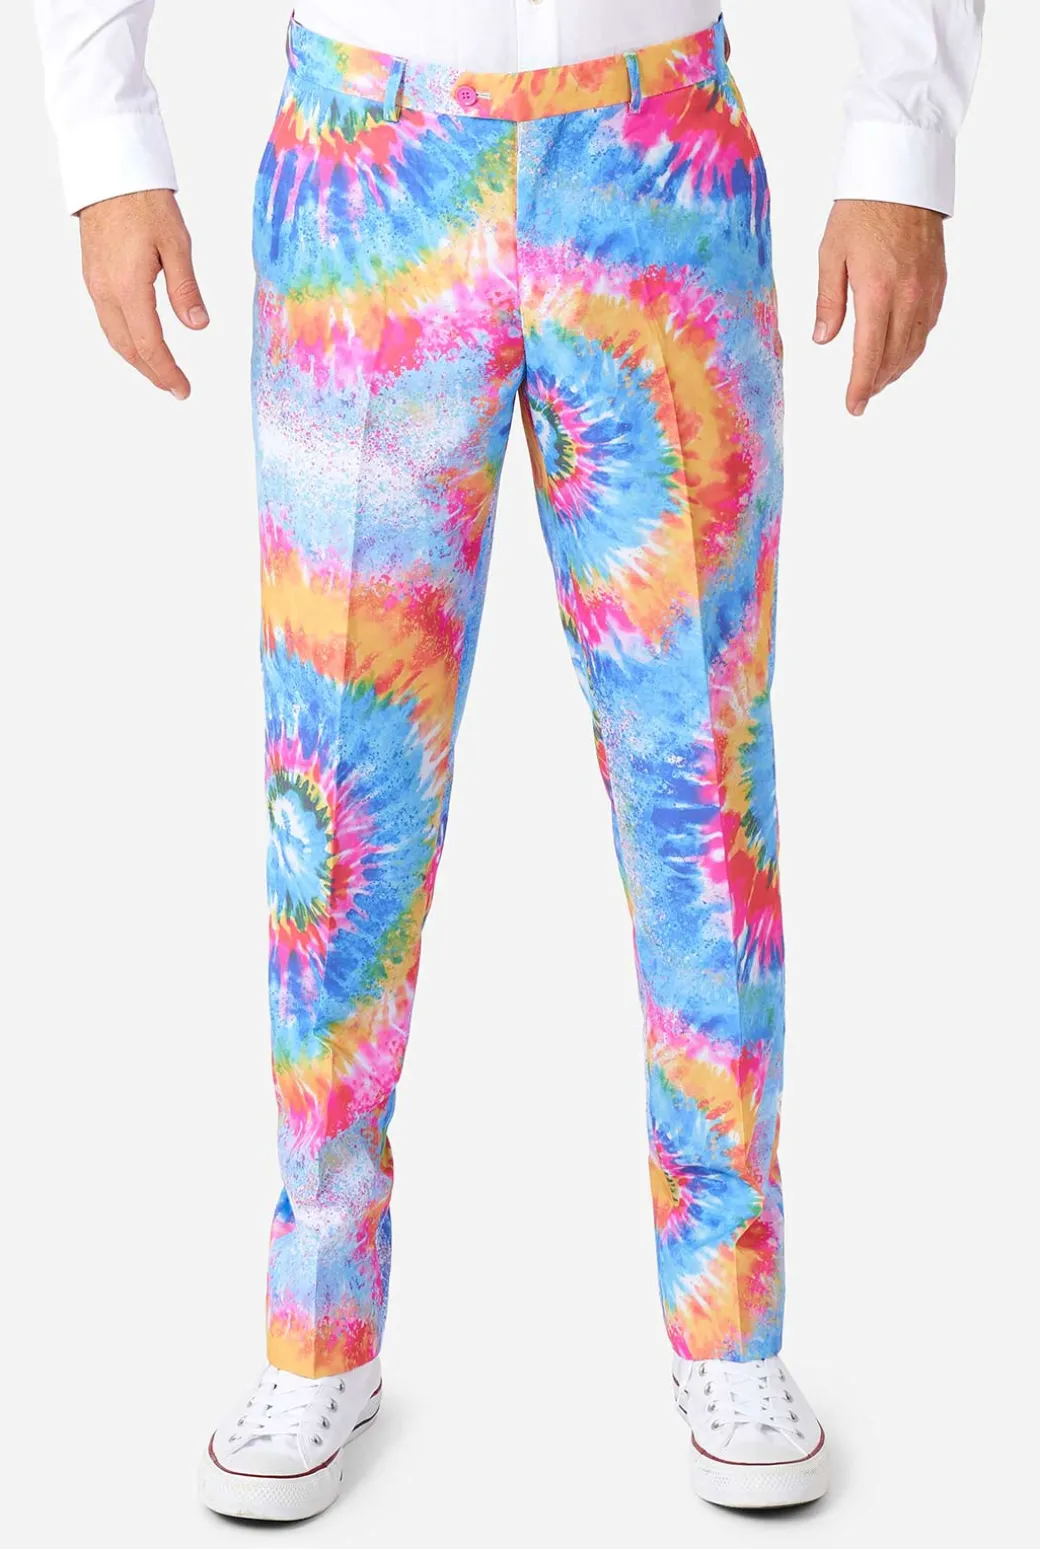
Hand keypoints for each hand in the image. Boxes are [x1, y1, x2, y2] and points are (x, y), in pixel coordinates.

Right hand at [79, 190, 207, 399]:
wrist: (110, 171)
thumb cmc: (145, 201)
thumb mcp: (176, 244)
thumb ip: (185, 290)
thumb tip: (197, 326)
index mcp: (128, 287)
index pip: (148, 344)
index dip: (167, 371)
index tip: (183, 389)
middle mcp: (106, 290)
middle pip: (128, 348)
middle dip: (152, 372)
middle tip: (174, 388)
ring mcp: (95, 283)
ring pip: (115, 336)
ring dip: (137, 359)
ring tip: (159, 372)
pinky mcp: (93, 275)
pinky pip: (108, 320)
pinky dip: (125, 339)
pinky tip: (140, 341)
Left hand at [814, 200, 946, 416]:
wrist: (901, 175)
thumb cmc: (861, 209)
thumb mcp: (831, 254)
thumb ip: (829, 301)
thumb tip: (823, 340)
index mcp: (877, 291)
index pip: (869, 354)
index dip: (861, 386)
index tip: (853, 405)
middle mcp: (907, 295)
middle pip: (894, 356)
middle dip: (877, 381)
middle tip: (862, 396)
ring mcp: (926, 289)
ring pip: (915, 345)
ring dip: (897, 368)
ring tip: (879, 379)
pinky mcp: (938, 281)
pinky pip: (928, 324)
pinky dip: (914, 345)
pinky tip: (901, 349)